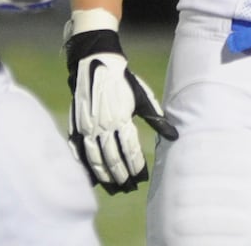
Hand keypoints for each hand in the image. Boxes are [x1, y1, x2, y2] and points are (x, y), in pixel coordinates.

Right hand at [65, 12, 177, 193]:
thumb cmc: (123, 80)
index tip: (142, 177)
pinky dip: (84, 166)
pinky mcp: (75, 125)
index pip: (129, 151)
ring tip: (113, 187)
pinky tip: (90, 177)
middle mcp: (102, 126)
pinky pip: (78, 151)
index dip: (136, 167)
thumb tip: (174, 136)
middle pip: (112, 160)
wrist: (95, 61)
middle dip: (122, 177)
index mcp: (120, 119)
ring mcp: (86, 127)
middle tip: (129, 188)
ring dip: (104, 177)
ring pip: (94, 160)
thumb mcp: (143, 97)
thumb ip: (156, 119)